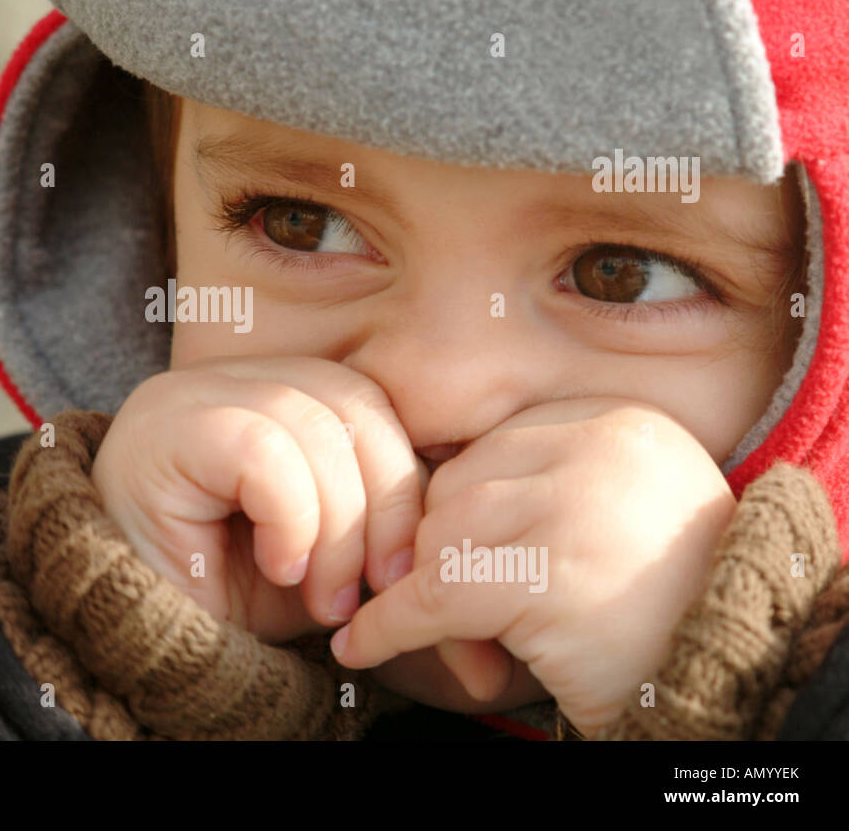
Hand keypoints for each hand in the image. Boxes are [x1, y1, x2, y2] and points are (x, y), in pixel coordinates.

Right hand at [90, 355, 426, 642]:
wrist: (129, 643)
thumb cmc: (222, 604)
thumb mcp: (321, 557)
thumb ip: (375, 518)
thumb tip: (457, 524)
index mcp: (270, 393)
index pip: (366, 401)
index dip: (402, 482)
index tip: (405, 571)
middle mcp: (227, 378)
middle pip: (352, 401)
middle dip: (384, 505)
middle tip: (374, 591)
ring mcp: (189, 392)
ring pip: (314, 422)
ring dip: (339, 527)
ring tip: (322, 597)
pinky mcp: (163, 424)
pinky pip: (262, 447)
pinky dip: (292, 516)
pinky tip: (279, 566)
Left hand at [329, 396, 736, 733]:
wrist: (734, 675)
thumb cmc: (659, 607)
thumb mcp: (596, 517)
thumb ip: (522, 491)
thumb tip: (397, 510)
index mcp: (612, 419)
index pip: (481, 454)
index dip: (455, 521)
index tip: (443, 569)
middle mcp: (595, 445)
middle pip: (452, 492)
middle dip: (439, 563)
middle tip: (464, 628)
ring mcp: (574, 503)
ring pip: (438, 540)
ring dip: (430, 604)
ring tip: (474, 654)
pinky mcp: (552, 571)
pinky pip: (433, 595)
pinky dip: (389, 626)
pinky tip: (361, 648)